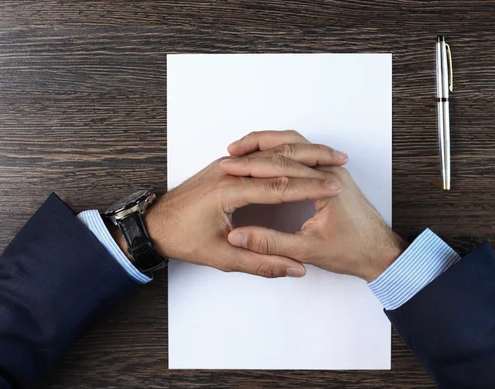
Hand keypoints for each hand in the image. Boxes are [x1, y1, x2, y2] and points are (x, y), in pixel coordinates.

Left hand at [137, 135, 347, 278]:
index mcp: (227, 192)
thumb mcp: (222, 258)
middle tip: (340, 166)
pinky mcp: (223, 166)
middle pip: (278, 162)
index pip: (278, 186)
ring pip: (269, 152)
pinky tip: (299, 154)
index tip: (334, 188)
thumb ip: (261, 263)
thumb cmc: (183, 240)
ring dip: (300, 153)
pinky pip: (258, 153)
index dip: (309, 187)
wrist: (154, 224)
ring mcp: (224, 165)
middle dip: (311, 165)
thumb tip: (295, 268)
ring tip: (329, 155)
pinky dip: (282, 152)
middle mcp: (227, 172)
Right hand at [222, 130, 408, 281]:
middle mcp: (331, 170)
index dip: (250, 166)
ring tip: (240, 150)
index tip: (226, 167)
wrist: (380, 253)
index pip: (282, 164)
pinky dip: (280, 151)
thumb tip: (239, 236)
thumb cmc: (353, 251)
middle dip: (255, 147)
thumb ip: (271, 243)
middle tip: (229, 154)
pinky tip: (263, 159)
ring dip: (268, 144)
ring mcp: (332, 170)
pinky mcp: (330, 175)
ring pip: (295, 144)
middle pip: (288, 144)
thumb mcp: (307, 250)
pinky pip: (301, 154)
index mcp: (326, 183)